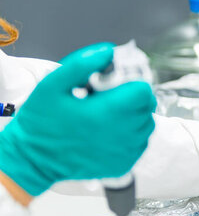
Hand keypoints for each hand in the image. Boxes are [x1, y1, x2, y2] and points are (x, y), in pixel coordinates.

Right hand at [0, 43, 155, 195]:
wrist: (34, 160)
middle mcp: (121, 135)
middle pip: (147, 106)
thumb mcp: (52, 85)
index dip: (133, 82)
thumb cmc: (41, 121)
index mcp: (106, 113)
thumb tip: (108, 51)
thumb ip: (81, 64)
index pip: (143, 91)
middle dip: (133, 98)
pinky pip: (141, 143)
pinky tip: (111, 131)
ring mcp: (125, 152)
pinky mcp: (124, 164)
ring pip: (147, 125)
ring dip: (135, 116)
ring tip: (110, 114)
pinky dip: (132, 134)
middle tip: (110, 98)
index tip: (118, 83)